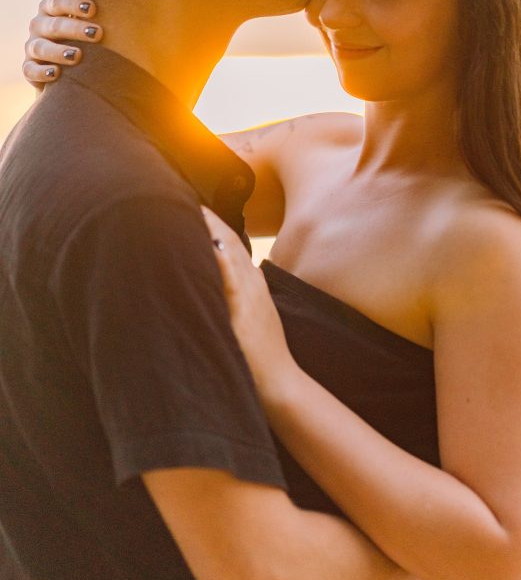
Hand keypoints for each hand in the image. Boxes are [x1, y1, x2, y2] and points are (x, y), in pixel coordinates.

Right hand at [23, 0, 101, 86]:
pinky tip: (56, 74)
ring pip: (40, 47)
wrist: (69, 74)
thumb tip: (146, 10)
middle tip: (97, 33)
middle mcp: (39, 26)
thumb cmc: (90, 43)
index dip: (73, 4)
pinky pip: (30, 70)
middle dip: (74, 28)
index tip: (94, 9)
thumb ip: (106, 17)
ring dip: (58, 51)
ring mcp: (32, 47)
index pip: (57, 2)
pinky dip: (42, 72)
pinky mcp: (29, 68)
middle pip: (53, 24)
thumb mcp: (94, 28)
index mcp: (52, 10)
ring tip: (78, 56)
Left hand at [202, 209, 298, 403]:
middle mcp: (252, 283)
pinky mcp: (245, 312)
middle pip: (228, 239)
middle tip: (180, 194)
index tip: (190, 204)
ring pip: (228, 252)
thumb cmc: (260, 357)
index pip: (230, 242)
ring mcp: (250, 296)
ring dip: (209, 229)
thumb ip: (230, 299)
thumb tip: (206, 285)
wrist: (281, 385)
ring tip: (188, 208)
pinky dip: (220, 259)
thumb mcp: (248, 319)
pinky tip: (207, 244)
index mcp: (252, 283)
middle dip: (206, 217)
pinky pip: (231, 280)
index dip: (211, 222)